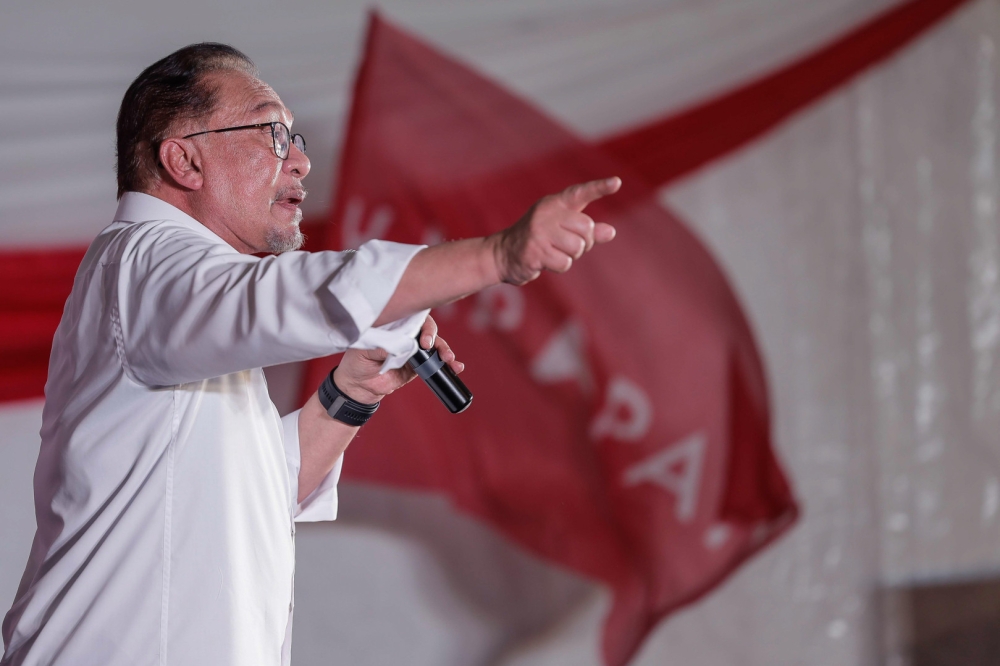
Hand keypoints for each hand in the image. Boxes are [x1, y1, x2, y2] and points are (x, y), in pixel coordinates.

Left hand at [332, 315, 463, 404]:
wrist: (360, 387)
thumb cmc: (358, 362)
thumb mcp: (366, 351)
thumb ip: (384, 346)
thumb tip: (402, 344)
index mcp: (394, 325)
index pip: (413, 318)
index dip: (423, 325)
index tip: (424, 340)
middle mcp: (406, 335)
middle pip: (428, 331)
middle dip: (437, 339)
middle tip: (436, 350)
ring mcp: (415, 350)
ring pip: (436, 346)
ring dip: (446, 352)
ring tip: (450, 361)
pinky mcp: (419, 366)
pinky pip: (436, 363)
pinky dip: (448, 365)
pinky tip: (456, 367)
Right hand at [490, 177, 620, 284]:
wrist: (503, 255)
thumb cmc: (539, 241)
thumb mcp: (563, 231)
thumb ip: (587, 231)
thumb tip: (611, 232)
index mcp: (555, 204)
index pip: (580, 193)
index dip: (599, 188)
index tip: (617, 182)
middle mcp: (547, 213)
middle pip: (586, 228)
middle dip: (584, 243)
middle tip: (566, 246)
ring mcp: (539, 231)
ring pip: (577, 247)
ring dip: (570, 256)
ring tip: (553, 252)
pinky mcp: (534, 250)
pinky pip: (564, 263)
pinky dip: (558, 266)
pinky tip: (544, 261)